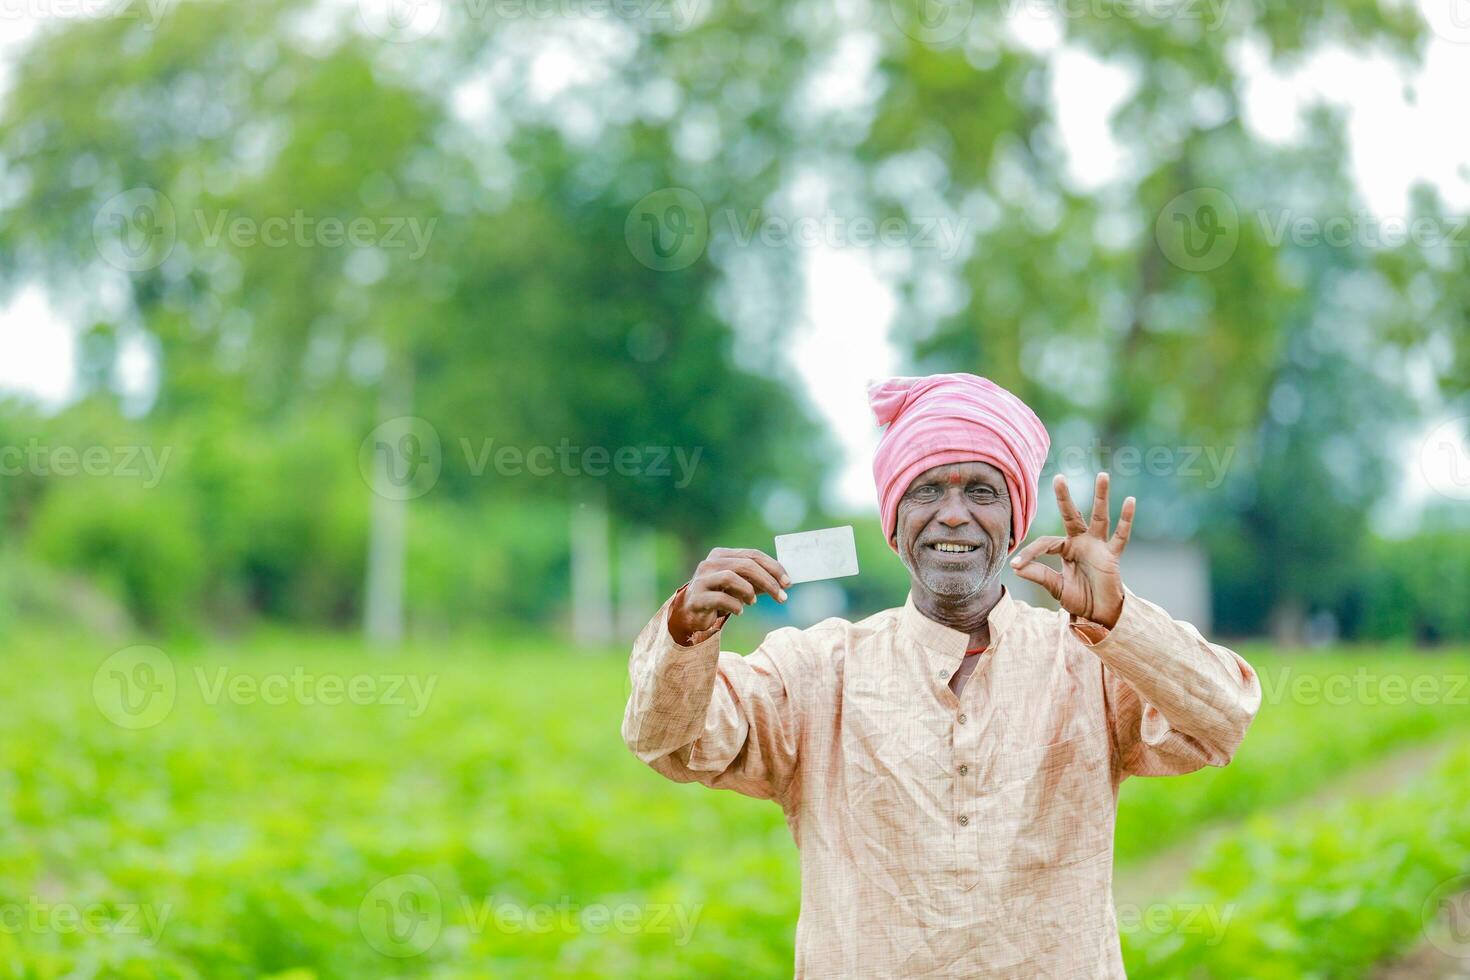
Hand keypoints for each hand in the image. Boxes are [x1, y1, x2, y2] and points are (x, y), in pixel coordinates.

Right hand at [668, 547, 790, 644]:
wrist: (692, 613)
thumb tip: (785, 582)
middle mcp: (710, 563)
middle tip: (782, 597)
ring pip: (731, 577)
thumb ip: (759, 581)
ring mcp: (701, 579)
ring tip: (753, 602)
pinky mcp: (697, 597)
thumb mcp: (742, 586)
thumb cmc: (720, 596)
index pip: (753, 555)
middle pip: (745, 565)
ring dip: (749, 591)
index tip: (788, 583)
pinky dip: (735, 606)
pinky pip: (721, 598)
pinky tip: (739, 612)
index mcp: (722, 555)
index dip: (773, 568)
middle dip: (768, 581)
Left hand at [1010, 472, 1133, 628]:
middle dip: (1065, 497)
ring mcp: (1098, 547)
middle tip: (1059, 477)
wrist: (1100, 616)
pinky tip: (1130, 501)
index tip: (1016, 564)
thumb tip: (1016, 567)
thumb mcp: (1056, 587)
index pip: (1046, 543)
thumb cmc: (1079, 599)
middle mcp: (1081, 543)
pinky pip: (1121, 536)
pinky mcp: (1112, 556)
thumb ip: (1039, 575)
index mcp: (1065, 549)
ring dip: (1101, 496)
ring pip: (1099, 517)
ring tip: (1103, 475)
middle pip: (1072, 515)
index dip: (1031, 553)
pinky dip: (1126, 519)